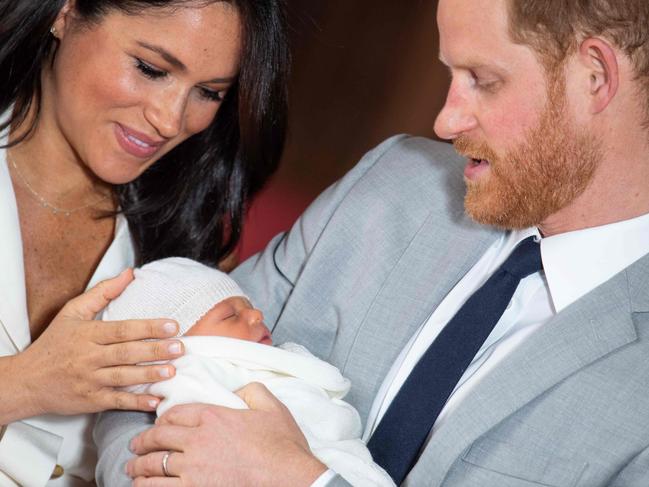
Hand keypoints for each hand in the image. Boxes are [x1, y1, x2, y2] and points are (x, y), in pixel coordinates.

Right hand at [5, 269, 184, 420]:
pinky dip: (135, 402)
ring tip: (172, 371)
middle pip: (126, 353)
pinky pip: (115, 401)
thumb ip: (102, 292)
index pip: (123, 330)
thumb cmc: (53, 344)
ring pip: (123, 377)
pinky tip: (154, 401)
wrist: (26, 381)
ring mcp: (89, 381)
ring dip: (149, 375)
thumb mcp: (72, 312)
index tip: (172, 325)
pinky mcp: (89, 401)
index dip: (149, 328)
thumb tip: (130, 273)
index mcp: (87, 335)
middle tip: (180, 347)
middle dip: (155, 350)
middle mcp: (89, 357)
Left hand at [127, 382, 326, 486]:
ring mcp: (193, 469)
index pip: (176, 413)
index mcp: (213, 416)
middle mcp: (198, 440)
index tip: (158, 423)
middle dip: (142, 442)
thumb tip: (239, 388)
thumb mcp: (272, 407)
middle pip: (158, 438)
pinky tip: (142, 486)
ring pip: (153, 466)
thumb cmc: (283, 446)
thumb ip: (252, 390)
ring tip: (132, 469)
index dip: (163, 418)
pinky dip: (147, 486)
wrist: (289, 478)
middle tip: (135, 446)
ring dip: (139, 467)